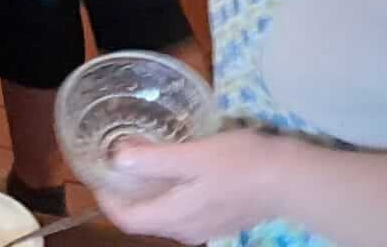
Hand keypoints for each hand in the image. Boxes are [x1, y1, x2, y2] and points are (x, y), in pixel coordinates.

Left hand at [95, 131, 277, 244]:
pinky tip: (178, 168)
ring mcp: (206, 227)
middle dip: (127, 193)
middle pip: (145, 217)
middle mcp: (187, 230)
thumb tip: (117, 159)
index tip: (98, 173)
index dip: (107, 199)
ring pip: (165, 213)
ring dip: (150, 191)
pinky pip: (184, 210)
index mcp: (176, 217)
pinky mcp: (221, 218)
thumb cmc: (239, 164)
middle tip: (118, 160)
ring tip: (145, 159)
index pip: (127, 219)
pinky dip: (171, 192)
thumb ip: (154, 159)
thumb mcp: (193, 156)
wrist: (289, 179)